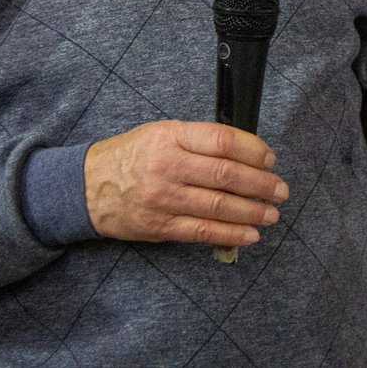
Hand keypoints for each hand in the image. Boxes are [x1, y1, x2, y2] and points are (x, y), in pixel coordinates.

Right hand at [84, 120, 289, 248]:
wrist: (86, 186)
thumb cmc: (131, 155)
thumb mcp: (162, 132)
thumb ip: (199, 140)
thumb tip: (245, 151)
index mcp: (171, 136)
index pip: (222, 141)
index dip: (253, 150)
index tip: (270, 159)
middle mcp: (168, 166)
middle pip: (225, 175)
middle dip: (260, 184)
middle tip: (280, 190)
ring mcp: (163, 198)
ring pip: (218, 206)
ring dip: (251, 212)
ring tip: (271, 214)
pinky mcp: (160, 226)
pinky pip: (201, 232)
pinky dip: (230, 234)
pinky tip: (249, 234)